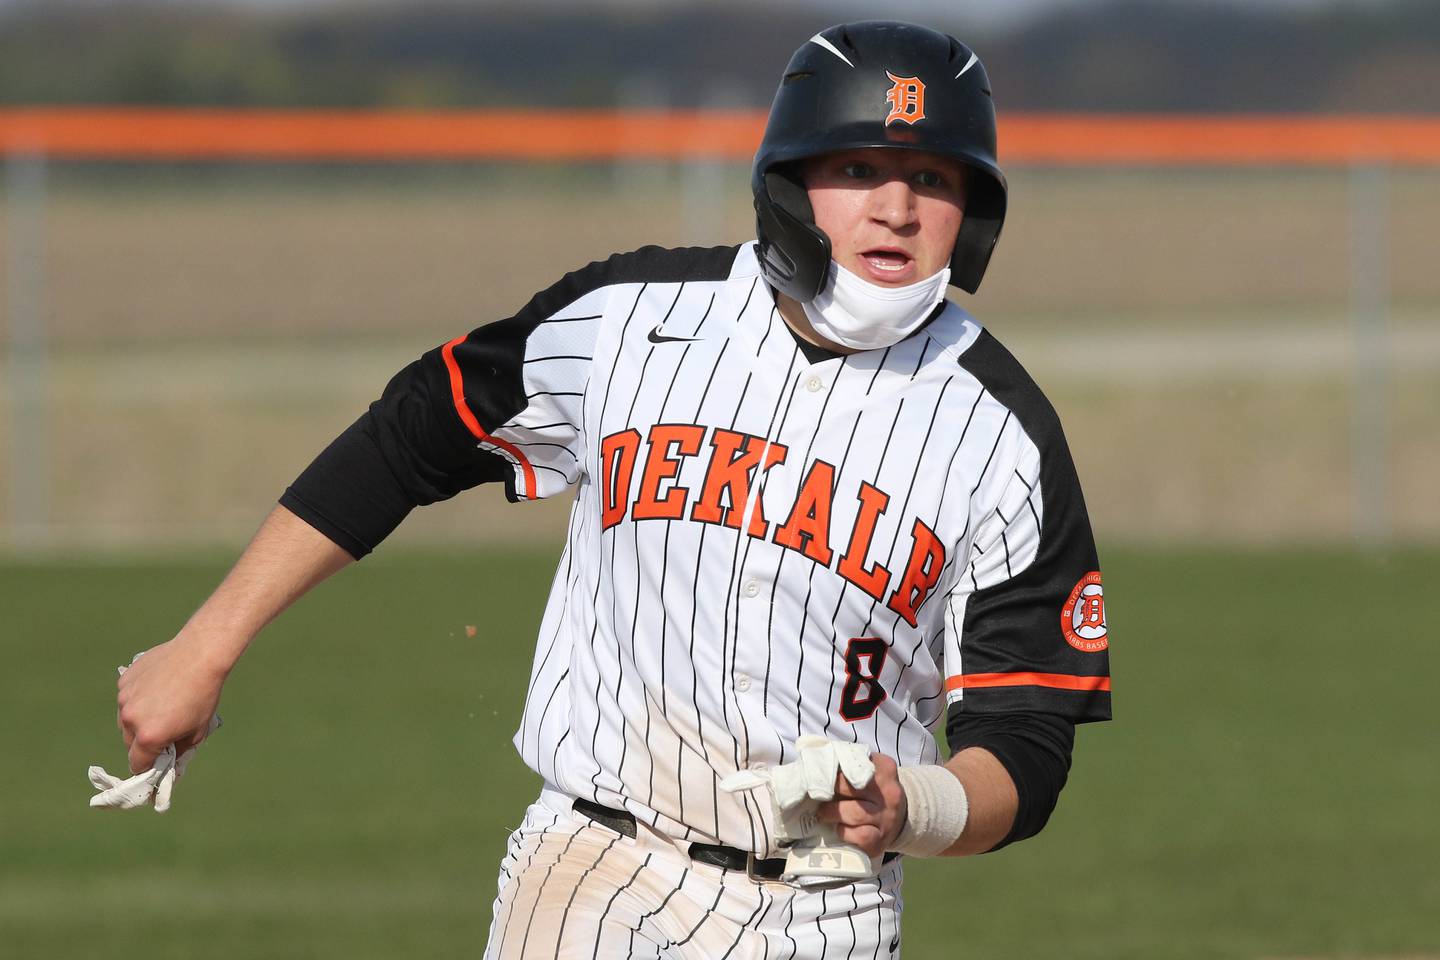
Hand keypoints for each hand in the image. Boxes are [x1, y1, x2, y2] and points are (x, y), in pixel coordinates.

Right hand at [116, 638, 227, 773]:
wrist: (199, 655)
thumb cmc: (203, 694)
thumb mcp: (198, 731)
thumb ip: (179, 750)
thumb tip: (168, 760)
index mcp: (149, 736)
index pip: (137, 764)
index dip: (148, 765)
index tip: (157, 759)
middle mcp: (130, 719)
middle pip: (129, 742)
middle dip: (144, 741)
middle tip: (164, 728)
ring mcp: (124, 699)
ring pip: (125, 719)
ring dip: (138, 719)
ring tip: (163, 704)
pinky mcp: (124, 681)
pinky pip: (126, 698)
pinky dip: (137, 698)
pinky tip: (157, 687)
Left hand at [815, 752, 907, 858]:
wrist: (899, 816)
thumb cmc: (873, 790)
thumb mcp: (867, 769)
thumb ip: (846, 762)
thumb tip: (814, 761)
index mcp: (884, 768)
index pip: (853, 762)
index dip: (832, 768)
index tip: (817, 772)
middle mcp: (889, 792)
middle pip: (850, 788)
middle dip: (827, 791)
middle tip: (816, 794)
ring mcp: (887, 817)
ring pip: (854, 813)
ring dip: (831, 813)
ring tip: (822, 812)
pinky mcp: (881, 839)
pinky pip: (859, 836)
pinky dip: (844, 833)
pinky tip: (839, 828)